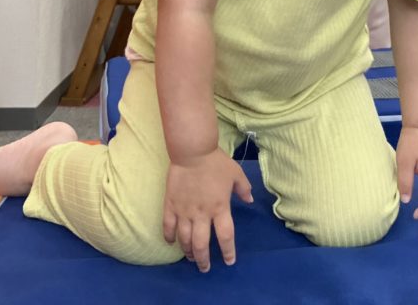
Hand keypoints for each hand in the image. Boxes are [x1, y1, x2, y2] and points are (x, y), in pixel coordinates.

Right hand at [163, 148, 252, 271]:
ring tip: (191, 257)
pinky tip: (171, 242)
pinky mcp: (170, 205)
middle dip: (203, 260)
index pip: (225, 236)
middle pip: (201, 245)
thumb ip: (243, 189)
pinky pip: (168, 226)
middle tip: (204, 267)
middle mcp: (202, 214)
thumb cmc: (215, 161)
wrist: (192, 151)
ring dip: (188, 251)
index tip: (228, 261)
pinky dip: (169, 237)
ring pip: (184, 239)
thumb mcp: (235, 173)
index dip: (228, 251)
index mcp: (220, 207)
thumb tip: (250, 200)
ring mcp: (184, 211)